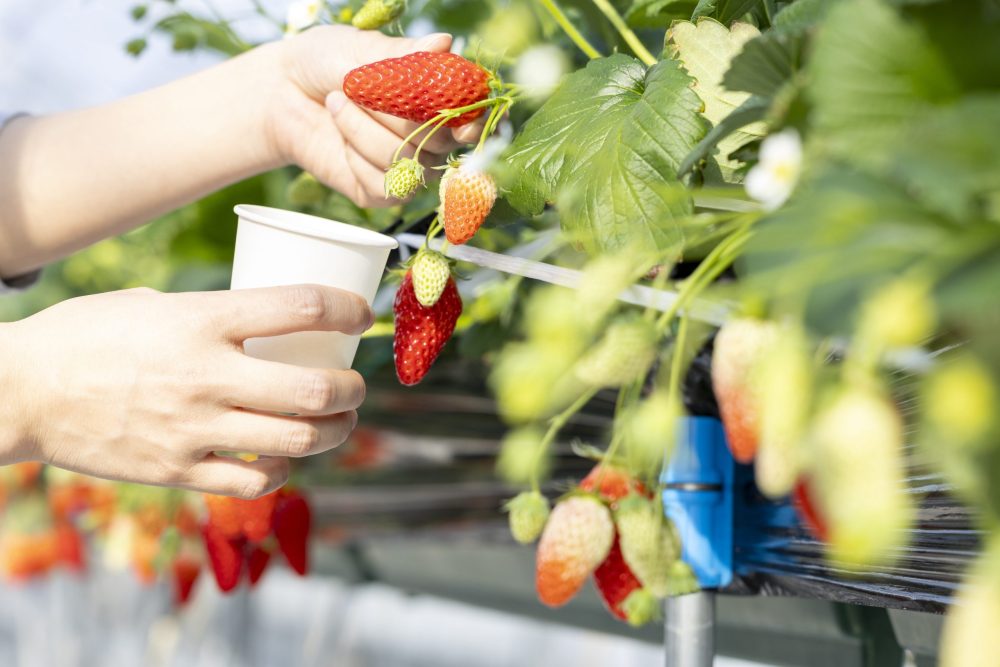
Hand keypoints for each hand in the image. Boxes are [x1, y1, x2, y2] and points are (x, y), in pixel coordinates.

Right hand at [0, 285, 372, 497]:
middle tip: (356, 383)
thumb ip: (213, 313)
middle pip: (315, 388)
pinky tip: (285, 459)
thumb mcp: (153, 302)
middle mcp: (205, 375)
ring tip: (340, 422)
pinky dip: (284, 472)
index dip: (348, 309)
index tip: (361, 314)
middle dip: (353, 387)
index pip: (301, 307)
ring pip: (298, 440)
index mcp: (200, 319)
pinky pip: (254, 481)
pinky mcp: (177, 470)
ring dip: (335, 431)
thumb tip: (268, 320)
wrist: (20, 391)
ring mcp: (193, 428)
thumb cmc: (87, 335)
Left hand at [267, 26, 482, 206]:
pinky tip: (340, 140)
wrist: (282, 90)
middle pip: (440, 143)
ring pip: (408, 165)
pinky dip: (356, 159)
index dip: (476, 125)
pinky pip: (385, 187)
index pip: (475, 120)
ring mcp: (410, 169)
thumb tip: (444, 44)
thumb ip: (407, 55)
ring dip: (364, 131)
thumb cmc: (329, 62)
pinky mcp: (382, 192)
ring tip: (336, 102)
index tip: (462, 126)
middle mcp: (433, 139)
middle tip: (358, 84)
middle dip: (396, 115)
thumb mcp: (366, 50)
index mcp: (440, 100)